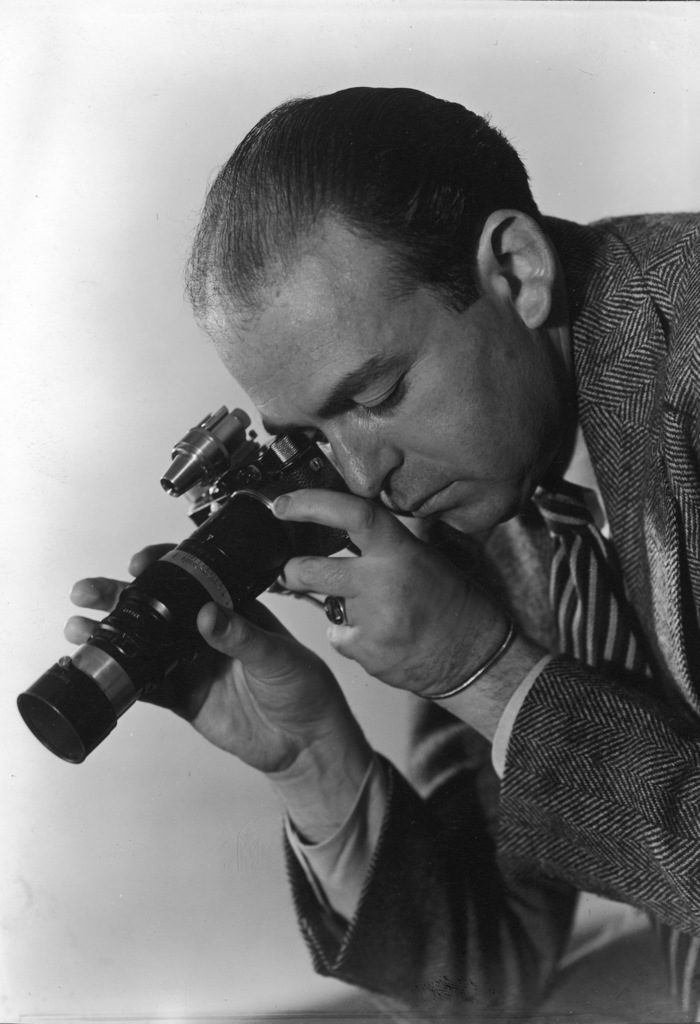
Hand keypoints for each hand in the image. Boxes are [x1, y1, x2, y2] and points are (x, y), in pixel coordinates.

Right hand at [65, 544, 367, 779]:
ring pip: (143, 644)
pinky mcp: (184, 697)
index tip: (139, 564)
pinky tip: (99, 670)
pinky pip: (147, 685)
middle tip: (89, 592)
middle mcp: (206, 632)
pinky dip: (123, 679)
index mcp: (232, 608)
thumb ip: (242, 636)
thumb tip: (209, 615)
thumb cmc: (303, 687)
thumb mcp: (278, 655)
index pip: (191, 578)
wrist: (305, 742)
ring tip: (80, 629)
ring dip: (110, 636)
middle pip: (156, 608)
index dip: (162, 566)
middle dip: (119, 597)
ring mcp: (191, 663)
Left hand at [274, 490, 509, 698]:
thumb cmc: (454, 604)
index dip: (311, 505)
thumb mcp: (424, 558)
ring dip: (337, 608)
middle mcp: (384, 582)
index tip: (283, 505)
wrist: (476, 657)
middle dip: (292, 572)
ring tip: (370, 612)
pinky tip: (381, 638)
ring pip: (328, 607)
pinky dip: (352, 638)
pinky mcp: (369, 652)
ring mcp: (374, 620)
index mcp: (399, 551)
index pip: (350, 514)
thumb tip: (346, 522)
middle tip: (290, 572)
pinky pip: (341, 638)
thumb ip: (385, 544)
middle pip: (313, 570)